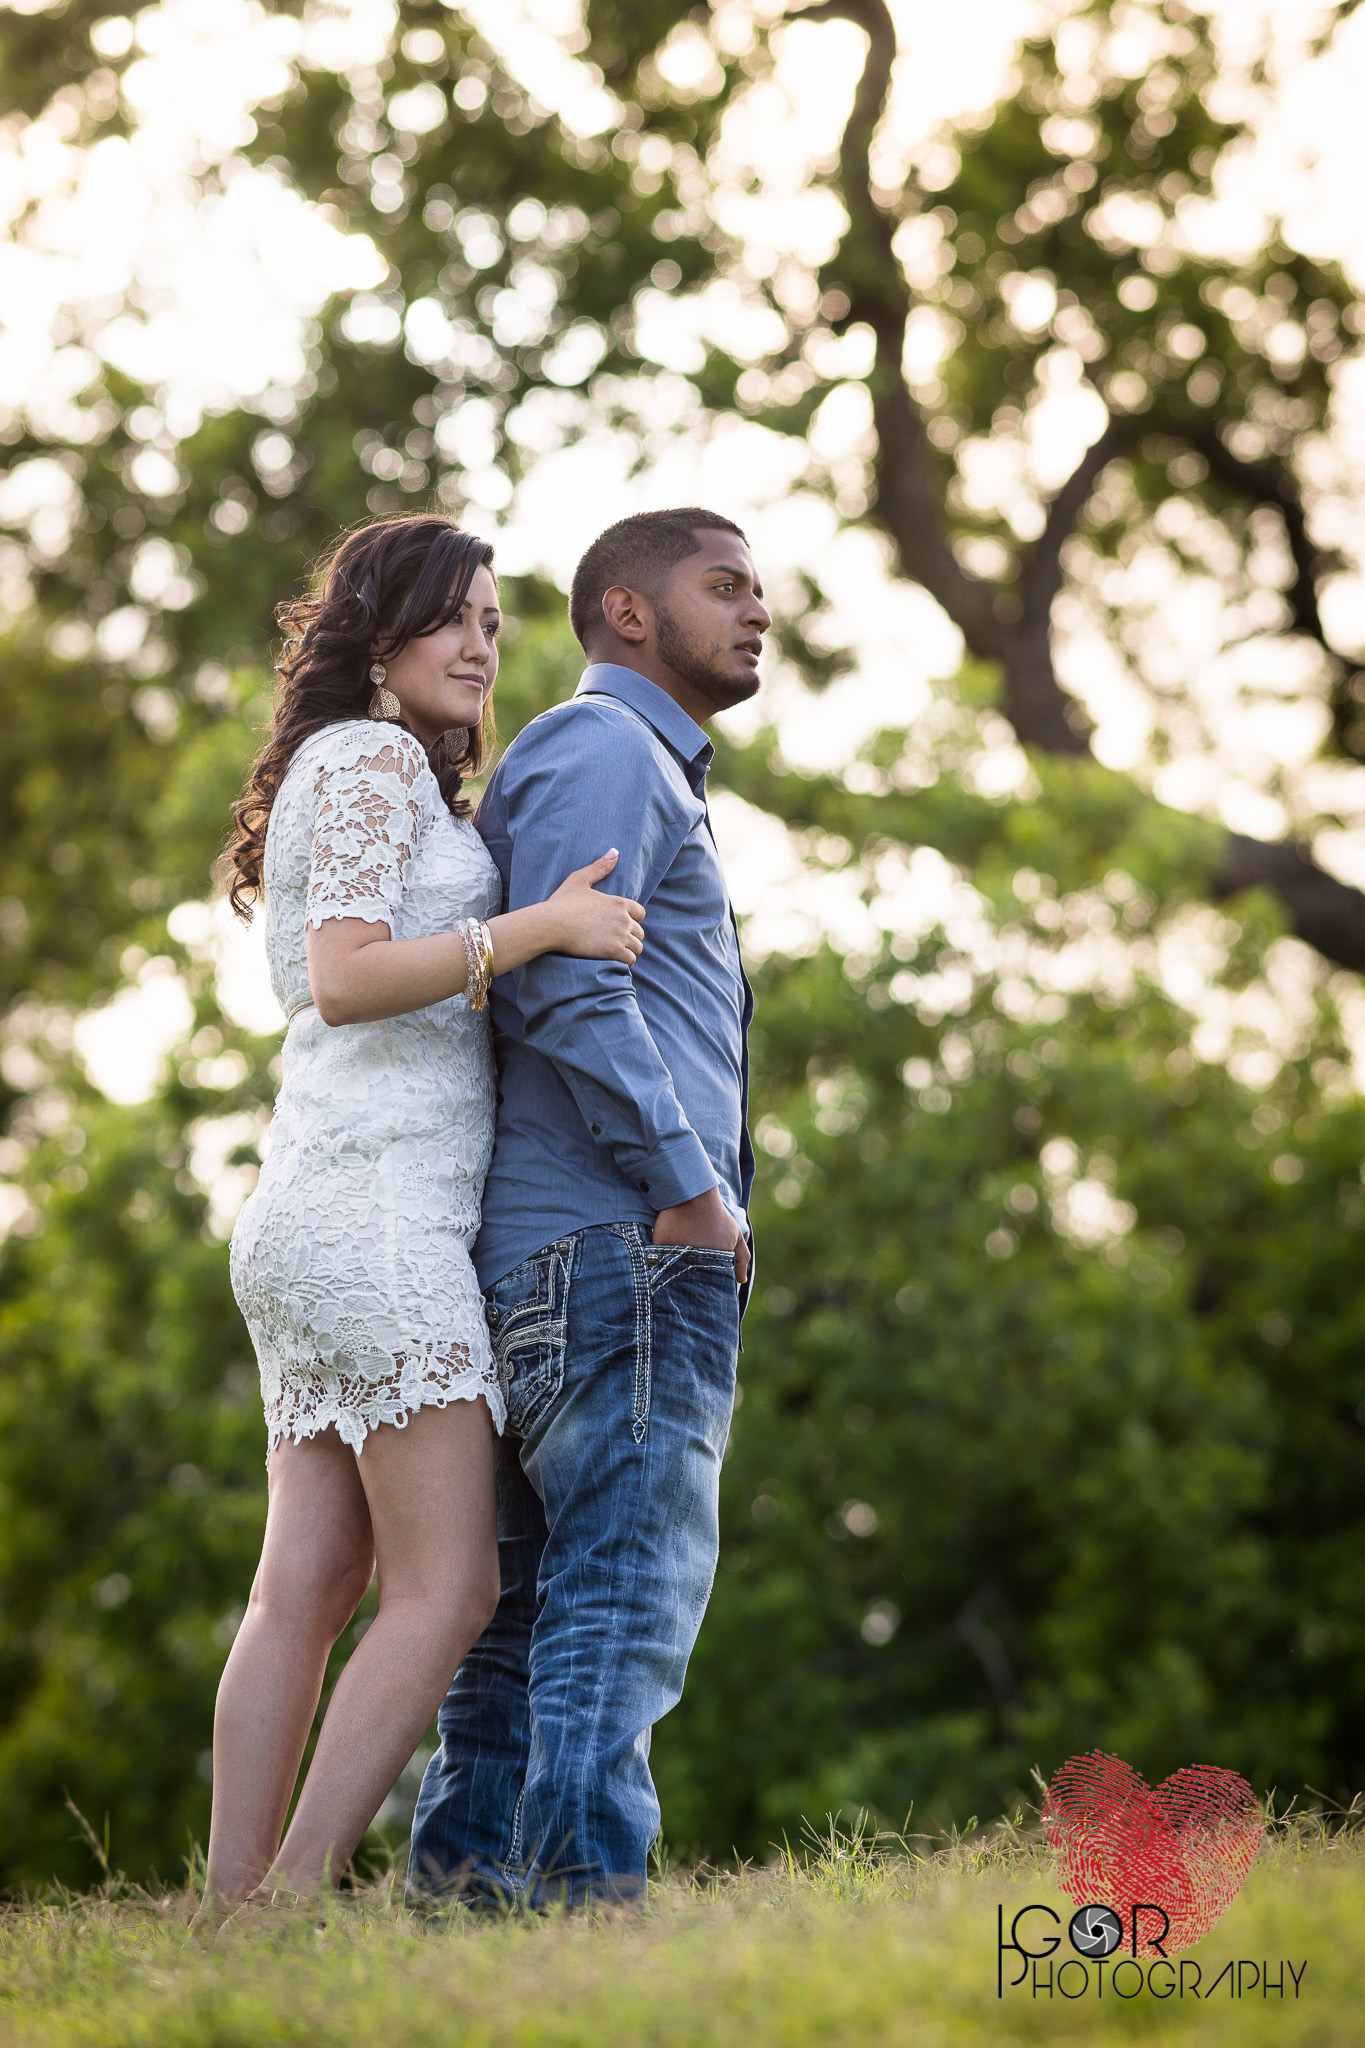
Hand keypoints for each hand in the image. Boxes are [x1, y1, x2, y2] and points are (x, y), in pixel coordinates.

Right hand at [545, 850, 645, 964]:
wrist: (551, 924)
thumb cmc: (562, 902)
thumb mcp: (580, 879)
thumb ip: (599, 867)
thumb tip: (615, 851)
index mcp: (619, 902)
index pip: (640, 913)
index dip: (632, 919)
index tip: (620, 924)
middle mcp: (624, 919)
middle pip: (640, 932)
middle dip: (631, 936)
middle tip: (616, 940)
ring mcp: (620, 936)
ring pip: (638, 947)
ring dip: (630, 950)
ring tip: (617, 951)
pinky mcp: (613, 951)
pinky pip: (630, 959)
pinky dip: (626, 961)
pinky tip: (616, 960)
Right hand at [652, 1186, 749, 1284]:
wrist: (694, 1196)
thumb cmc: (716, 1215)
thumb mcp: (734, 1235)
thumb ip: (741, 1258)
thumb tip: (742, 1281)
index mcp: (711, 1263)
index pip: (708, 1284)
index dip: (705, 1284)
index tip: (703, 1280)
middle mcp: (694, 1262)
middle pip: (689, 1282)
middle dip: (689, 1282)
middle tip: (690, 1273)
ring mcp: (675, 1255)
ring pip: (672, 1272)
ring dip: (674, 1272)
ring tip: (675, 1265)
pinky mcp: (659, 1247)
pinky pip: (658, 1260)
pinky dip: (660, 1260)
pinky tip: (663, 1256)